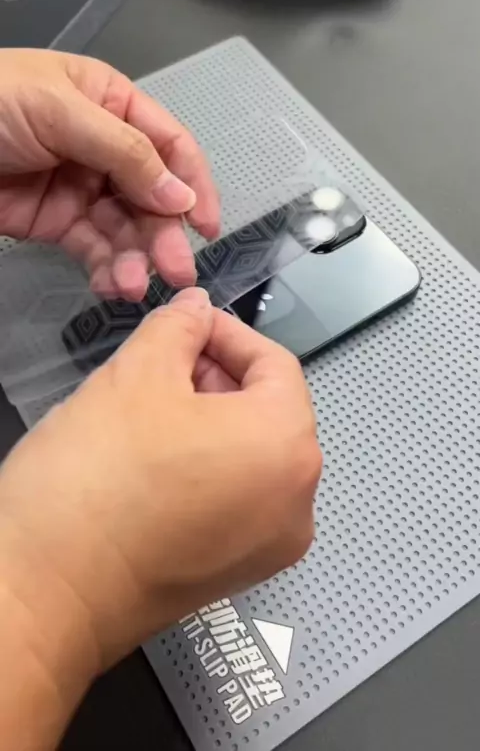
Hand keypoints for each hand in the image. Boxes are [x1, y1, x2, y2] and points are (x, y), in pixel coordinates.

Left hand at [0, 49, 219, 299]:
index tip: (207, 227)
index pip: (170, 146)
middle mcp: (105, 146)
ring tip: (135, 286)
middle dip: (164, 234)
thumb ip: (126, 153)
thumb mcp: (60, 112)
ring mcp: (81, 187)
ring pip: (125, 228)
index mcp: (112, 103)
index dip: (194, 185)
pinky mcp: (57, 222)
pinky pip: (94, 248)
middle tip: (176, 273)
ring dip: (136, 259)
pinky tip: (113, 287)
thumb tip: (182, 197)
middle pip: (151, 196)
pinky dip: (107, 269)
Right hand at [0, 288, 321, 743]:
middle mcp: (297, 502)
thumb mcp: (136, 373)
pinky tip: (153, 462)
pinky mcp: (237, 573)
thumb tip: (196, 311)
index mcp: (288, 446)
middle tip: (160, 367)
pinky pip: (236, 499)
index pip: (274, 363)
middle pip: (268, 411)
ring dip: (209, 422)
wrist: (50, 590)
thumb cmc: (99, 479)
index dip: (226, 333)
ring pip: (251, 456)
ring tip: (150, 413)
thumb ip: (178, 327)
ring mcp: (271, 545)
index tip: (185, 326)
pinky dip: (207, 469)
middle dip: (216, 378)